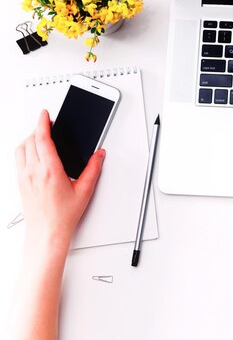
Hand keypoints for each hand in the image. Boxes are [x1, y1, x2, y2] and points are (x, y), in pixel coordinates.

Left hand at [15, 110, 105, 249]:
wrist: (47, 233)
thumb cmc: (63, 216)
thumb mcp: (85, 190)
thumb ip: (93, 169)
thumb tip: (99, 154)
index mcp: (50, 170)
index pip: (42, 138)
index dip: (43, 122)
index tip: (45, 114)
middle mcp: (33, 172)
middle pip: (30, 140)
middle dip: (38, 128)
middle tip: (47, 124)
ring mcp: (24, 177)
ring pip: (21, 148)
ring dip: (29, 138)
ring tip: (39, 136)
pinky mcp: (20, 183)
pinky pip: (18, 159)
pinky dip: (24, 150)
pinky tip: (32, 152)